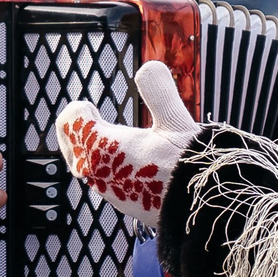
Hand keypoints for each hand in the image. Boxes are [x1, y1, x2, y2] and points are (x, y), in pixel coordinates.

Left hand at [54, 60, 198, 224]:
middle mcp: (100, 174)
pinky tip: (127, 165)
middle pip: (74, 149)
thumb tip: (149, 66)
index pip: (72, 124)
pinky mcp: (127, 205)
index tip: (87, 106)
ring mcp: (112, 193)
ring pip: (90, 170)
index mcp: (104, 148)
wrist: (205, 210)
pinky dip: (109, 170)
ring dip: (94, 152)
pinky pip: (107, 184)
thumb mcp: (176, 122)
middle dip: (79, 133)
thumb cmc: (189, 167)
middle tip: (88, 120)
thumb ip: (159, 92)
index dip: (78, 112)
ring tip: (106, 140)